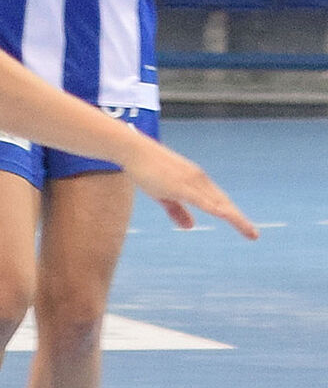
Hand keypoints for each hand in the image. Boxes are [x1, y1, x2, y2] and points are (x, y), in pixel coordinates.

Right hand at [124, 138, 258, 239]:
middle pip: (223, 203)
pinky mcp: (179, 185)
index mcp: (197, 182)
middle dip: (239, 220)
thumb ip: (177, 211)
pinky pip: (200, 200)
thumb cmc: (147, 170)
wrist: (134, 151)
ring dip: (234, 217)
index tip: (247, 229)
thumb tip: (190, 227)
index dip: (234, 216)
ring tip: (248, 232)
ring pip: (217, 203)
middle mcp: (199, 180)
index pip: (220, 201)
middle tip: (254, 236)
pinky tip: (224, 216)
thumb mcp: (163, 194)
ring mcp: (191, 182)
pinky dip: (214, 208)